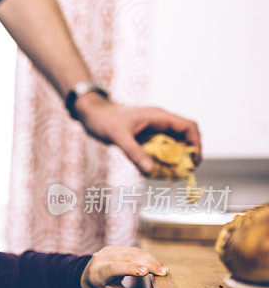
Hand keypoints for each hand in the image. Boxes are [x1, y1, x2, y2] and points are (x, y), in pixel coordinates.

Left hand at [74, 94, 201, 175]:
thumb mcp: (118, 137)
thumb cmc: (104, 120)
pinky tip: (155, 171)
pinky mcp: (146, 136)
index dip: (196, 143)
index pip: (189, 126)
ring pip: (173, 144)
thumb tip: (151, 171)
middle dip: (187, 154)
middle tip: (184, 172)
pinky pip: (161, 148)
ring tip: (171, 174)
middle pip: (185, 137)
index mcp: (159, 116)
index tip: (193, 161)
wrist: (91, 113)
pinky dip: (161, 159)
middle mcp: (160, 121)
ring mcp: (154, 128)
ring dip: (175, 159)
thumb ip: (134, 153)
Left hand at [80, 245, 166, 287]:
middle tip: (163, 273)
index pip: (113, 268)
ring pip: (133, 252)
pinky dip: (147, 257)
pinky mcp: (117, 248)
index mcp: (98, 273)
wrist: (88, 278)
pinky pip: (135, 250)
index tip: (145, 272)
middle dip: (147, 264)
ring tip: (162, 271)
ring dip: (150, 260)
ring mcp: (109, 251)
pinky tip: (155, 265)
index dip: (129, 268)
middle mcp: (102, 258)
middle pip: (127, 258)